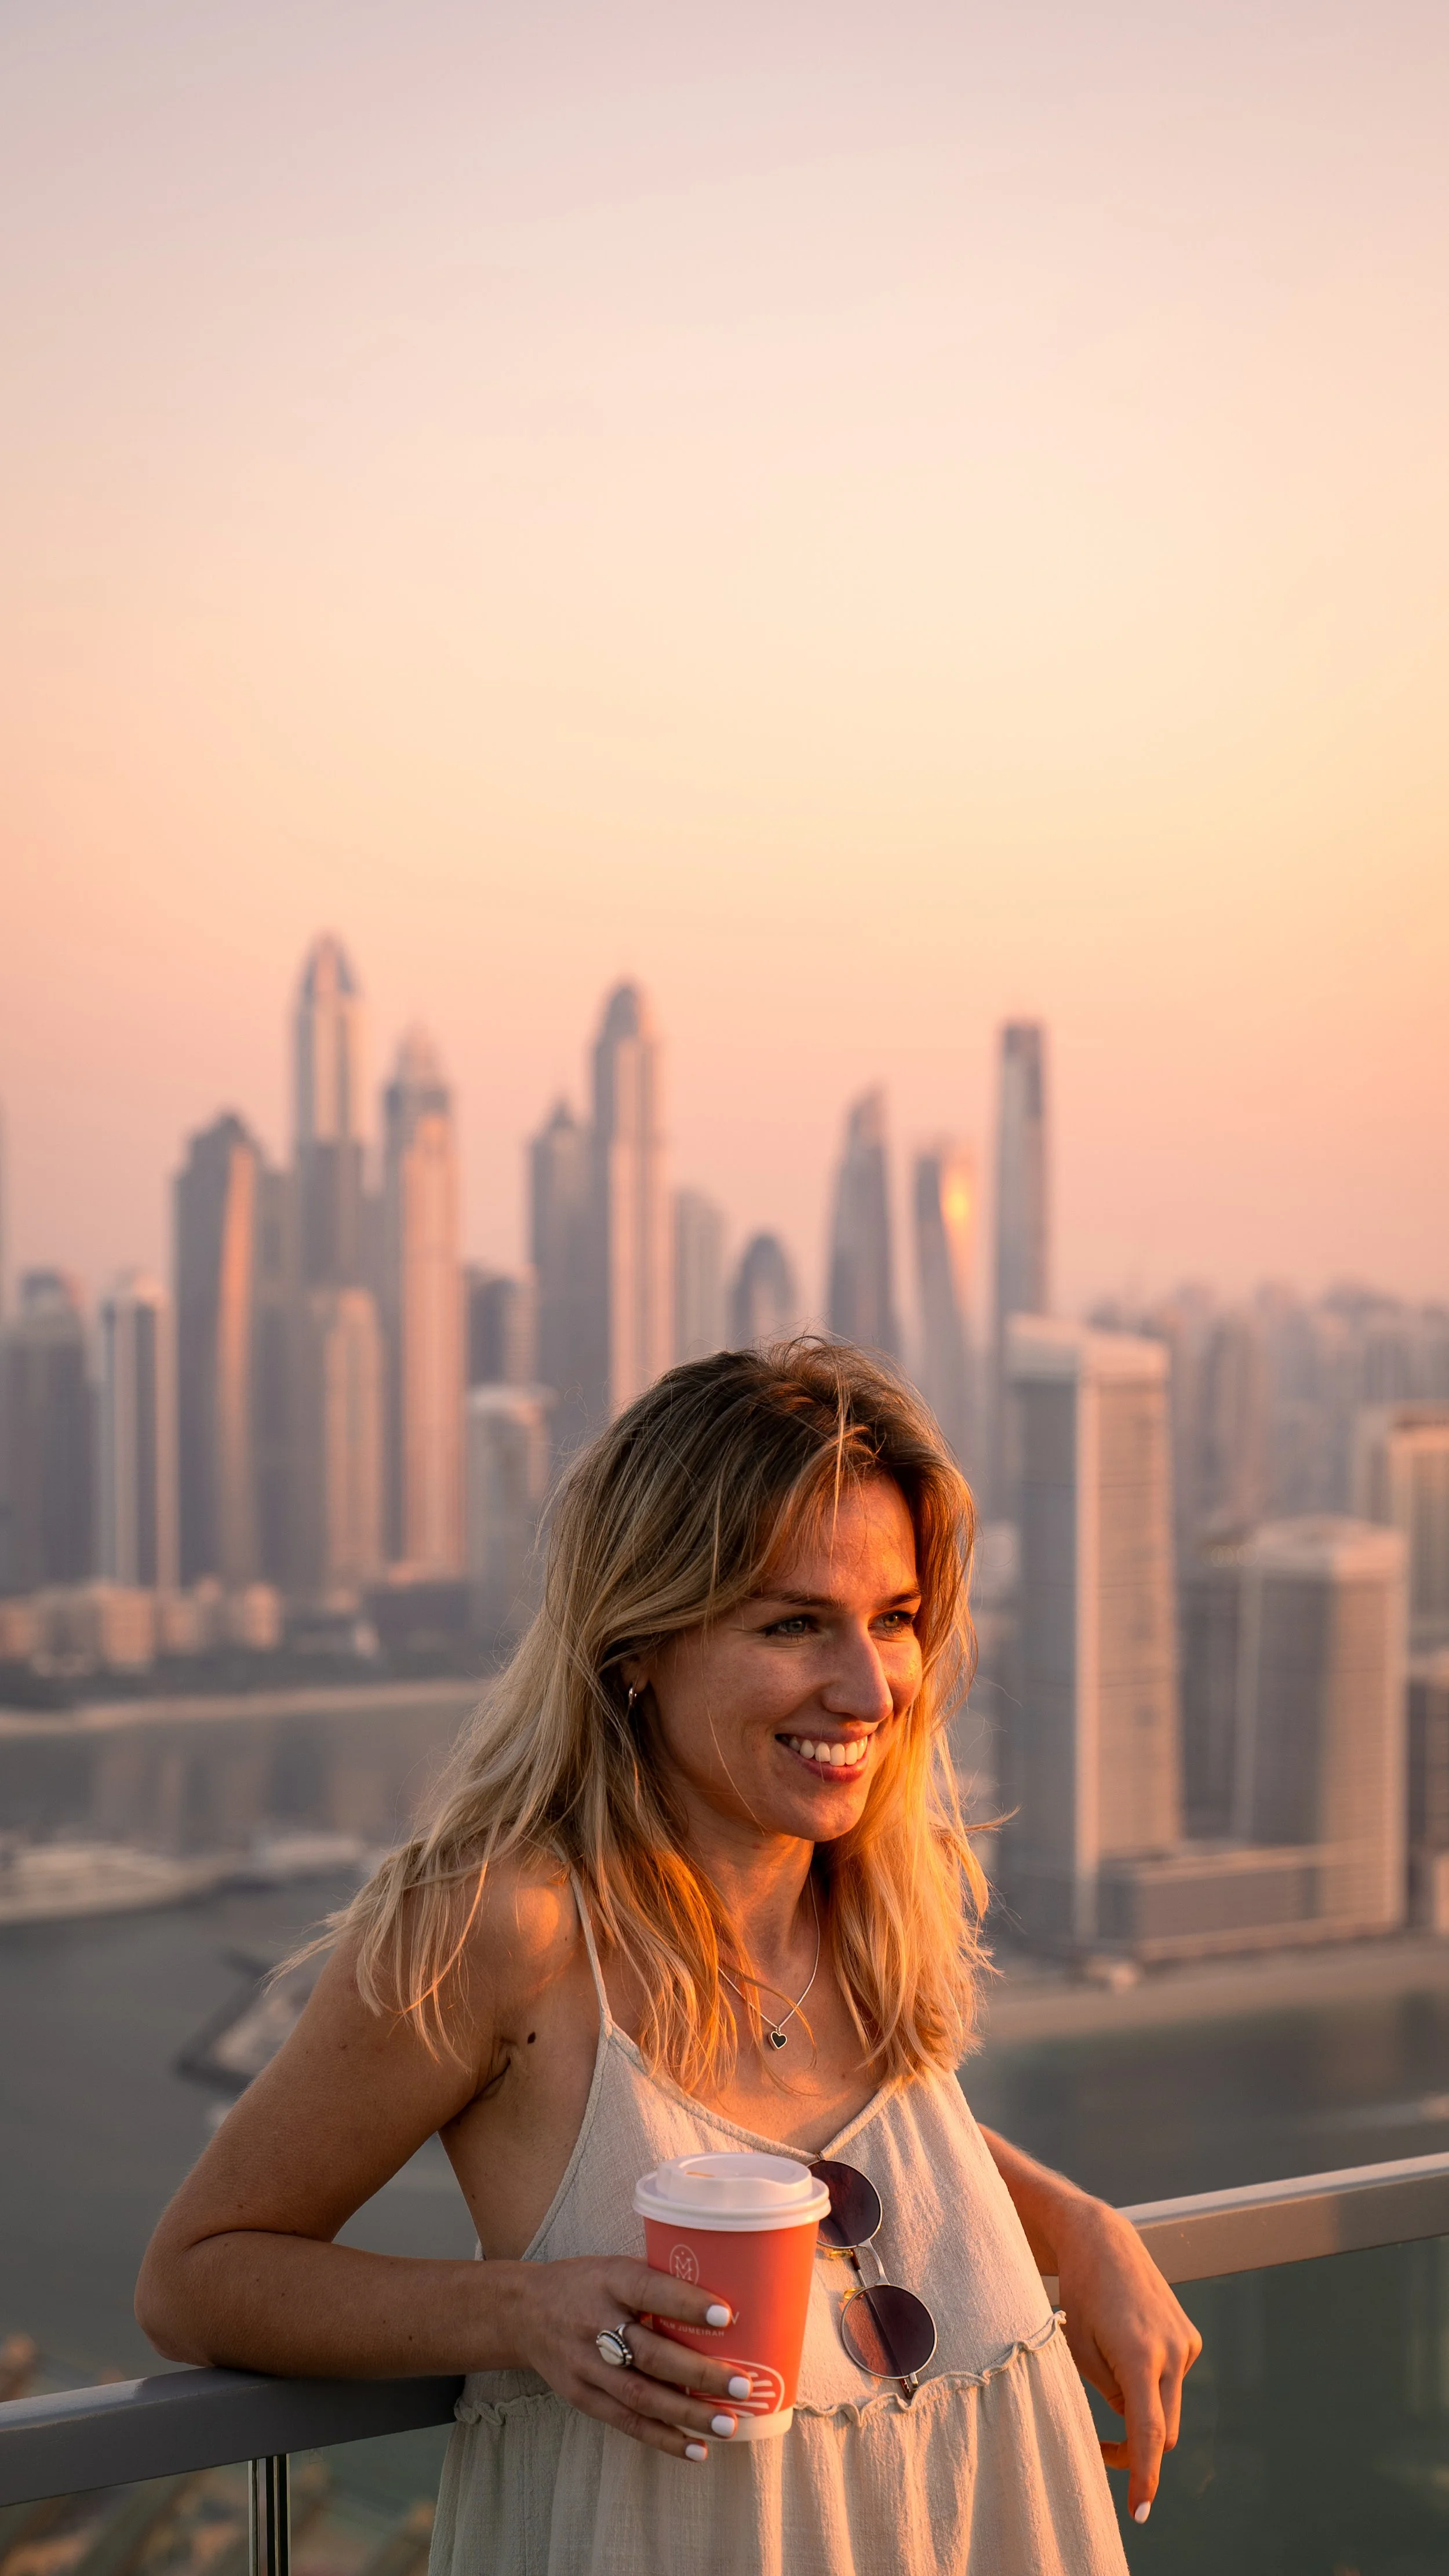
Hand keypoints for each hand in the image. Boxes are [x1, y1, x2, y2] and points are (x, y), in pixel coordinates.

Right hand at [501, 2254, 750, 2460]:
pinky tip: (696, 2449)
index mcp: (609, 2281)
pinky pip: (626, 2421)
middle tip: (741, 2385)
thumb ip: (658, 2281)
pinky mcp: (582, 2397)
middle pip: (649, 2353)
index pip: (649, 2291)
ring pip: (640, 2395)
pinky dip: (663, 2438)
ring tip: (728, 2424)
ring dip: (688, 2414)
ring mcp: (586, 2365)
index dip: (686, 2303)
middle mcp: (595, 2324)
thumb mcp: (616, 2267)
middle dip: (698, 2373)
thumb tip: (725, 2291)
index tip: (726, 2315)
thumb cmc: (586, 2284)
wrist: (524, 2312)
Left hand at [1051, 2198, 1201, 2523]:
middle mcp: (1173, 2351)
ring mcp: (1187, 2343)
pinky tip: (1128, 2344)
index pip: (1149, 2433)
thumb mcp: (1077, 2348)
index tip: (1140, 2511)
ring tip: (1106, 2367)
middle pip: (1164, 2430)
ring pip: (1168, 2406)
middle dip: (1137, 2450)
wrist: (1103, 2240)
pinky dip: (1151, 2382)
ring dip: (1142, 2410)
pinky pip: (1172, 2380)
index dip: (1144, 2476)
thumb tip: (1136, 2427)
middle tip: (1101, 2449)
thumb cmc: (1079, 2294)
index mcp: (1140, 2356)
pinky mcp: (1191, 2337)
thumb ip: (1108, 2394)